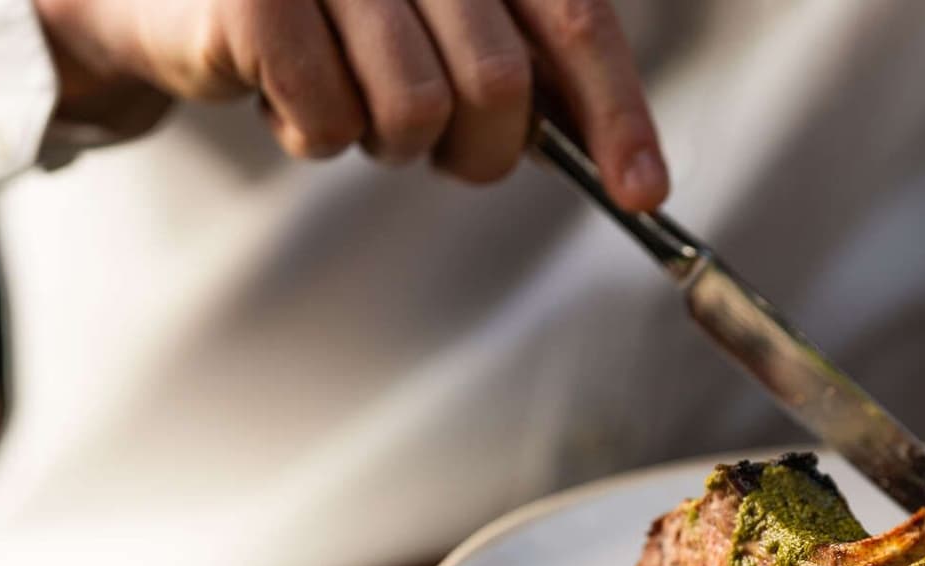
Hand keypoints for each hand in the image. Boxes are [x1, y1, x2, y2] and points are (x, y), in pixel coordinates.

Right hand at [34, 0, 668, 208]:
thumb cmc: (323, 13)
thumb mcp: (438, 26)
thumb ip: (521, 63)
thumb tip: (617, 154)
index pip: (574, 17)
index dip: (617, 113)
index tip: (643, 190)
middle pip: (500, 86)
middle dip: (479, 151)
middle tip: (435, 150)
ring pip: (415, 113)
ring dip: (387, 142)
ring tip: (346, 101)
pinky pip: (330, 124)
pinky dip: (313, 135)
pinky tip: (281, 94)